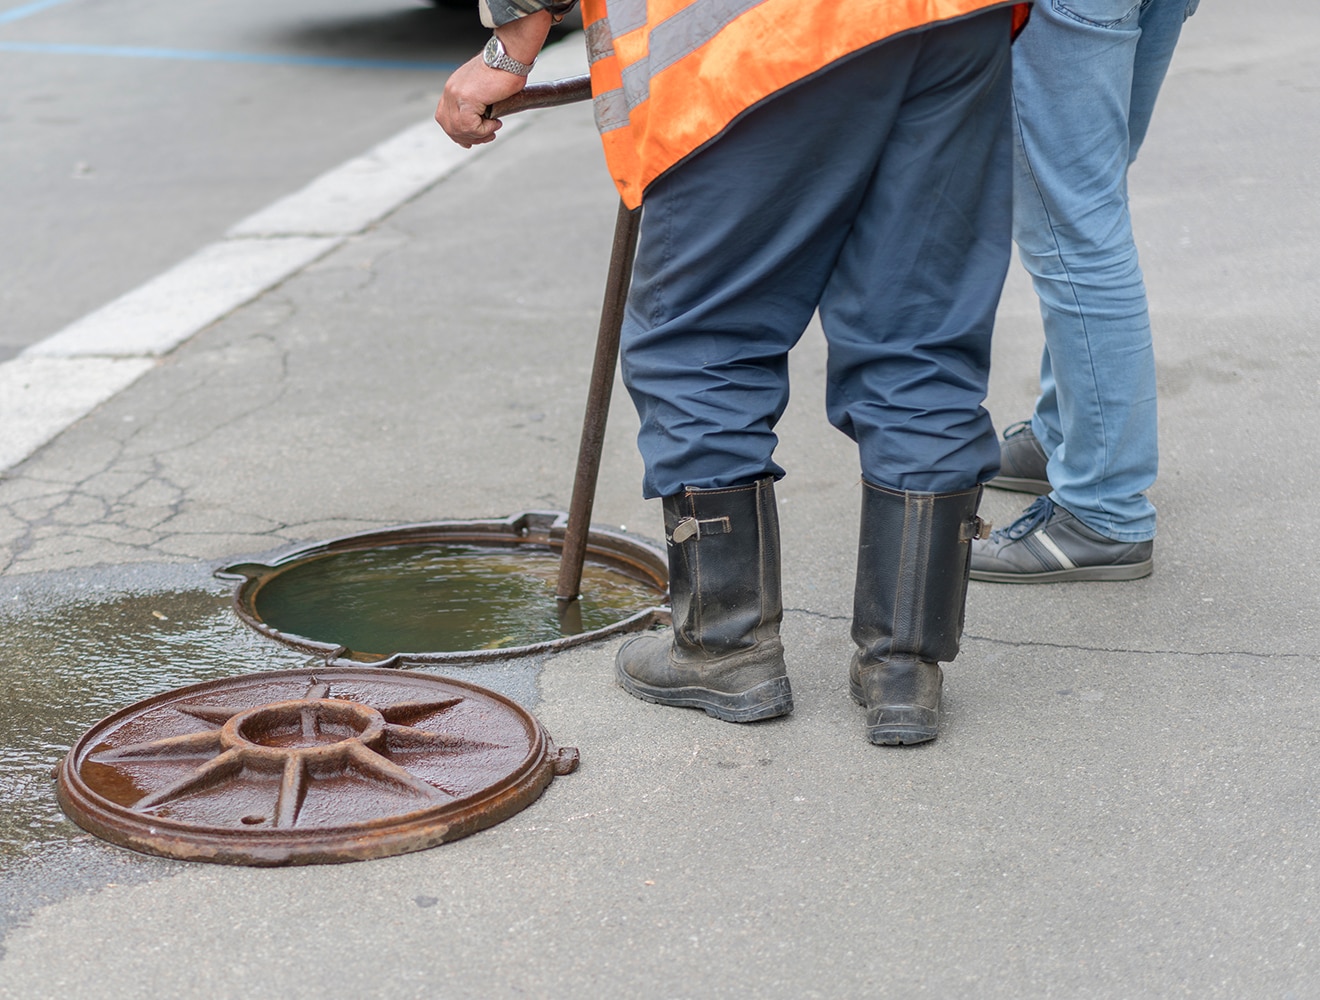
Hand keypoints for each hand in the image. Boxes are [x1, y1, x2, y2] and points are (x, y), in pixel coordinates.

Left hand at [435, 13, 552, 147]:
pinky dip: (485, 129)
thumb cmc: (504, 69)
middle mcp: (451, 91)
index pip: (445, 117)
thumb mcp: (485, 88)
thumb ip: (477, 102)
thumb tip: (483, 118)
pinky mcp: (467, 98)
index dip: (457, 132)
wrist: (509, 57)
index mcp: (453, 88)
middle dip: (469, 138)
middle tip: (487, 136)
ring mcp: (457, 94)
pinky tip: (496, 122)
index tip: (470, 140)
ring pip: (460, 129)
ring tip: (493, 129)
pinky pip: (471, 126)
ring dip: (479, 135)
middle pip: (450, 127)